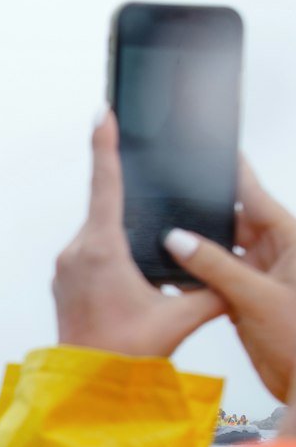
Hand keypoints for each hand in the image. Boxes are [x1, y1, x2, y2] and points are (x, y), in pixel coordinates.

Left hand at [53, 112, 224, 356]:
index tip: (104, 112)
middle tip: (151, 193)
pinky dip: (112, 253)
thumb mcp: (178, 321)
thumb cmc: (124, 355)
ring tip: (147, 255)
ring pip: (99, 233)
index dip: (105, 144)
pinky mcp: (63, 280)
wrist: (83, 388)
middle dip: (131, 202)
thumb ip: (212, 290)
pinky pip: (89, 252)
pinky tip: (131, 273)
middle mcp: (76, 251)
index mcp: (101, 250)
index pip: (104, 184)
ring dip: (123, 234)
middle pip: (105, 208)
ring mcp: (65, 265)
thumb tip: (240, 274)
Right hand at [163, 159, 295, 401]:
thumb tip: (177, 238)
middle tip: (170, 201)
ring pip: (219, 249)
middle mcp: (274, 253)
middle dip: (203, 214)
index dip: (232, 173)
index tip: (211, 150)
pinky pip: (214, 275)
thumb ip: (214, 265)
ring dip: (196, 248)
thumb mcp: (255, 296)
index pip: (255, 196)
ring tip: (163, 235)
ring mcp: (258, 275)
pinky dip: (195, 273)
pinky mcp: (244, 297)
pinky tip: (172, 270)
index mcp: (290, 240)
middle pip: (231, 220)